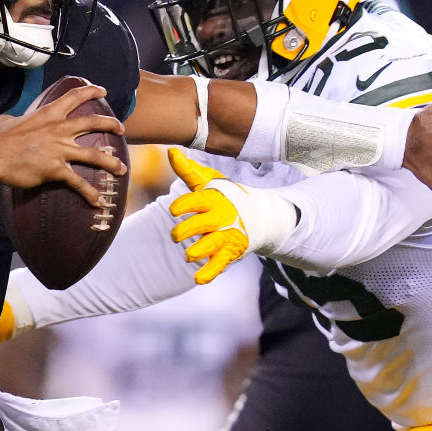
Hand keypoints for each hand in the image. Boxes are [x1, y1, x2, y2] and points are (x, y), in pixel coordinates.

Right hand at [0, 84, 126, 207]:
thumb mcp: (9, 120)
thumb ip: (18, 119)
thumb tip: (12, 121)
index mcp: (48, 114)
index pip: (74, 97)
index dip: (90, 91)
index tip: (102, 90)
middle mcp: (59, 130)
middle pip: (93, 122)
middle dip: (111, 124)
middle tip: (121, 128)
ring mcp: (59, 150)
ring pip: (94, 155)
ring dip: (111, 162)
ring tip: (122, 169)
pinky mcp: (56, 169)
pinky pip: (78, 183)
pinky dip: (90, 193)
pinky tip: (99, 202)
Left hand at [167, 148, 296, 283]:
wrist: (259, 215)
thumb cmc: (226, 196)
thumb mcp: (209, 182)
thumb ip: (189, 170)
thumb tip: (171, 151)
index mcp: (213, 199)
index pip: (198, 200)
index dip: (185, 205)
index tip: (173, 210)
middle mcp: (220, 217)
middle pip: (202, 225)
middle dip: (187, 231)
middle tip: (175, 236)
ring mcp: (226, 236)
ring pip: (211, 246)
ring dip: (199, 251)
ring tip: (189, 255)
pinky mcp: (230, 252)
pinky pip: (219, 265)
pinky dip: (210, 273)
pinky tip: (198, 279)